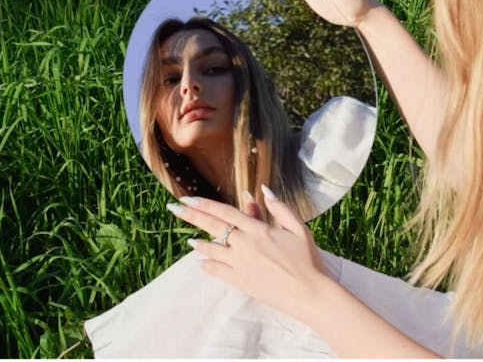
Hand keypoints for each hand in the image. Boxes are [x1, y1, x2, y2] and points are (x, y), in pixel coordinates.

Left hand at [167, 188, 329, 322]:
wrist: (309, 293)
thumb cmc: (308, 260)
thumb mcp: (299, 228)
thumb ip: (280, 208)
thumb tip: (263, 190)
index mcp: (258, 229)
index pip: (224, 212)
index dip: (204, 204)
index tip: (187, 199)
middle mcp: (245, 244)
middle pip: (212, 227)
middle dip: (190, 216)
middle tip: (173, 209)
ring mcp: (240, 264)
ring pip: (211, 250)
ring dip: (199, 244)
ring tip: (190, 241)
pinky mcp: (240, 281)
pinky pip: (216, 271)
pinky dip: (207, 265)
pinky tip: (201, 263)